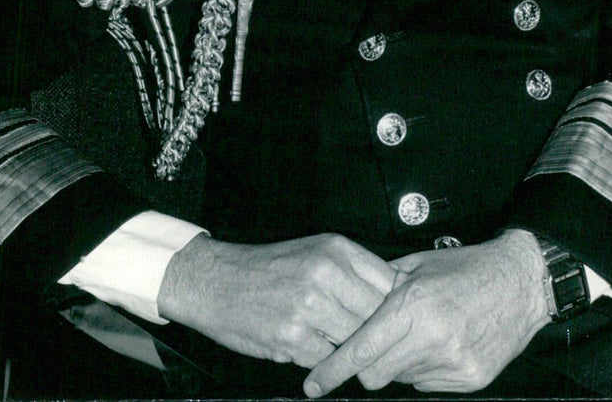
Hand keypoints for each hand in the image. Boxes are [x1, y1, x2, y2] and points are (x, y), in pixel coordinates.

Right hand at [158, 231, 394, 368]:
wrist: (216, 282)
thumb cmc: (267, 269)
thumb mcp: (314, 252)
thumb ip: (351, 271)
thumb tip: (391, 297)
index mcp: (335, 249)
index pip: (389, 282)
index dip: (395, 305)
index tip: (395, 318)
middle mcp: (326, 273)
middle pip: (378, 315)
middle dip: (377, 332)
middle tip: (373, 342)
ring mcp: (310, 305)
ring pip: (357, 340)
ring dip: (351, 350)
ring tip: (341, 348)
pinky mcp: (293, 337)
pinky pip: (329, 360)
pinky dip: (325, 362)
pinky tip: (312, 351)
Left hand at [304, 228, 550, 394]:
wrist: (521, 283)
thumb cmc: (465, 268)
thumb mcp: (417, 266)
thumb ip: (380, 286)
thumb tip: (346, 303)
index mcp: (414, 305)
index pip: (361, 349)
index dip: (332, 369)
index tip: (312, 384)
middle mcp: (432, 337)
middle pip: (376, 373)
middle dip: (367, 363)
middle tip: (377, 343)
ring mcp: (453, 362)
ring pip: (402, 378)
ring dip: (400, 362)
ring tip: (419, 333)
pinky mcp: (470, 378)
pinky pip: (429, 384)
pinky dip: (426, 368)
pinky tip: (441, 343)